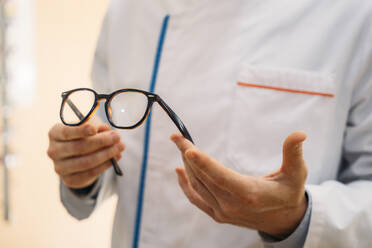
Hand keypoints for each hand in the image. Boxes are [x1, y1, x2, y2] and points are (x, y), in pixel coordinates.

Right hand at [47, 121, 124, 188]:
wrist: (78, 156)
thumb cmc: (84, 135)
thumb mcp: (90, 126)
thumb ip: (97, 126)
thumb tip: (106, 131)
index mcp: (55, 133)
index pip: (67, 132)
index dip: (80, 131)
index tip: (94, 129)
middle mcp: (53, 151)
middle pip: (79, 147)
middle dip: (101, 141)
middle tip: (117, 137)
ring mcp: (60, 167)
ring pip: (86, 162)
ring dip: (106, 154)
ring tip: (120, 147)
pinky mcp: (69, 179)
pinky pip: (90, 173)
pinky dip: (105, 165)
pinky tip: (115, 158)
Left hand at [171, 131, 307, 235]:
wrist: (283, 220)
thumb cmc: (289, 193)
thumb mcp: (296, 173)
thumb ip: (294, 153)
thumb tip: (300, 133)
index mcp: (249, 194)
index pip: (221, 177)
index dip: (204, 162)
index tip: (187, 148)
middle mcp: (232, 205)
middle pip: (204, 177)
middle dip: (187, 154)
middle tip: (177, 136)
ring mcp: (223, 212)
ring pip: (198, 186)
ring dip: (186, 165)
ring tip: (180, 144)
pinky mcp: (218, 214)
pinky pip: (196, 199)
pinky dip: (186, 185)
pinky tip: (179, 170)